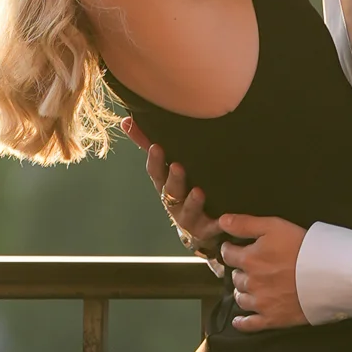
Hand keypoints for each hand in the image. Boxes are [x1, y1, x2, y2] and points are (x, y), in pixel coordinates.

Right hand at [135, 131, 221, 260]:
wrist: (200, 230)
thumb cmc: (181, 192)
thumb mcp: (165, 170)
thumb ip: (147, 145)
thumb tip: (127, 120)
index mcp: (165, 185)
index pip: (156, 172)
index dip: (155, 161)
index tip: (156, 146)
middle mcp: (174, 202)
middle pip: (171, 191)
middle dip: (174, 179)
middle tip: (177, 166)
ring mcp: (190, 217)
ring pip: (189, 210)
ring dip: (193, 201)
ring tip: (198, 192)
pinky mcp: (208, 229)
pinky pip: (214, 228)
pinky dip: (219, 224)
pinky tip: (224, 219)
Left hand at [216, 213, 308, 331]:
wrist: (328, 275)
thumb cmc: (303, 248)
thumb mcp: (274, 226)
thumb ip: (245, 224)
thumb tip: (222, 221)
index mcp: (249, 259)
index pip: (228, 254)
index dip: (230, 249)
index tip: (233, 248)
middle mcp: (251, 282)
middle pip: (235, 277)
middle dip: (240, 271)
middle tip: (249, 268)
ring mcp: (260, 302)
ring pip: (241, 298)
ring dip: (242, 292)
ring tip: (250, 287)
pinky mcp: (272, 318)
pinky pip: (250, 324)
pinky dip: (242, 322)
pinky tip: (239, 320)